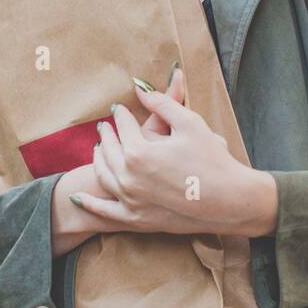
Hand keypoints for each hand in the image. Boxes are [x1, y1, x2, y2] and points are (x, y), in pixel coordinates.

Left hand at [71, 69, 275, 236]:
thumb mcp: (189, 123)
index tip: (119, 109)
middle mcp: (129, 178)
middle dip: (107, 136)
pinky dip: (89, 203)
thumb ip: (161, 103)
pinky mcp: (137, 220)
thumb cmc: (213, 160)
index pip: (123, 127)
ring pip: (104, 177)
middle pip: (109, 151)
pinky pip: (105, 212)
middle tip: (106, 127)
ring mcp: (131, 201)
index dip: (121, 115)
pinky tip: (78, 196)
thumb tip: (140, 87)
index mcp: (140, 152)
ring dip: (98, 160)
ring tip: (98, 149)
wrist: (230, 201)